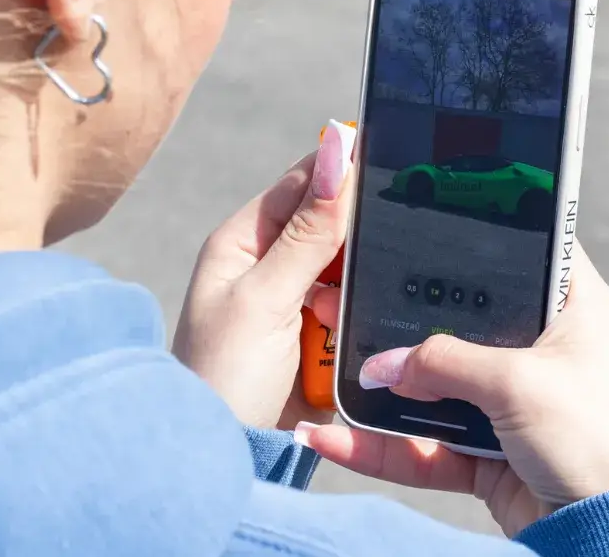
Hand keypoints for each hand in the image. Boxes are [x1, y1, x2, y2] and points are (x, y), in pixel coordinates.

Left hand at [173, 121, 355, 429]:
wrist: (229, 459)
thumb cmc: (222, 376)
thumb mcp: (265, 297)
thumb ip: (309, 230)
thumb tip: (337, 150)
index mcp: (243, 242)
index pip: (301, 184)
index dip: (341, 171)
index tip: (386, 158)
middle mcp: (271, 267)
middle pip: (335, 229)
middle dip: (351, 248)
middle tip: (343, 275)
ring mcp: (299, 305)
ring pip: (354, 273)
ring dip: (352, 294)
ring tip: (324, 322)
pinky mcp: (325, 341)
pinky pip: (360, 312)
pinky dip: (360, 323)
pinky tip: (344, 341)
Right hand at [297, 243, 608, 536]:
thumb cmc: (597, 439)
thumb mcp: (518, 383)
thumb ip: (444, 363)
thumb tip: (381, 365)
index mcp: (577, 310)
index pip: (527, 254)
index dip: (481, 238)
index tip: (423, 224)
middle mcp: (547, 351)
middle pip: (467, 324)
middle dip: (410, 324)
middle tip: (354, 299)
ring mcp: (517, 404)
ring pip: (440, 388)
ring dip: (390, 391)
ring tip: (334, 373)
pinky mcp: (494, 454)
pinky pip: (430, 444)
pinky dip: (386, 447)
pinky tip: (337, 440)